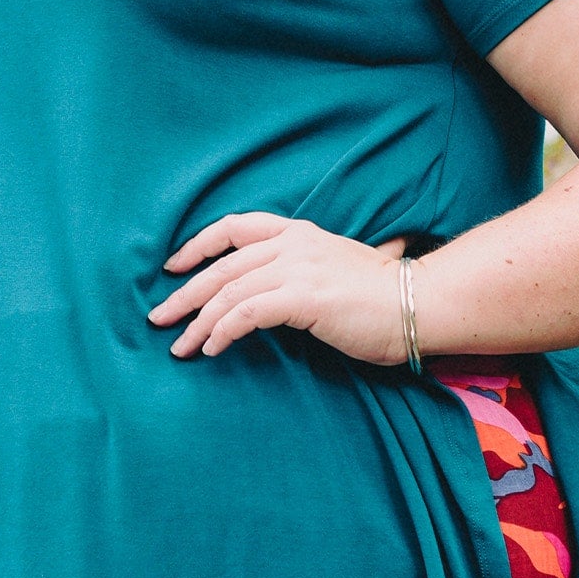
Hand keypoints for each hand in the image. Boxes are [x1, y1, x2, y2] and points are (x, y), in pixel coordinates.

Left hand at [150, 212, 408, 365]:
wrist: (419, 304)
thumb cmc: (384, 296)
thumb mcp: (341, 268)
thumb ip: (312, 269)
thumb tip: (295, 290)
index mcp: (299, 232)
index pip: (234, 227)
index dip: (197, 245)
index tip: (173, 268)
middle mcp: (293, 244)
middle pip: (221, 265)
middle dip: (184, 294)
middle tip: (159, 319)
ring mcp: (298, 268)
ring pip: (228, 292)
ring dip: (198, 322)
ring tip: (181, 347)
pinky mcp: (303, 298)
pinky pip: (247, 313)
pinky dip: (223, 331)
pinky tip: (213, 349)